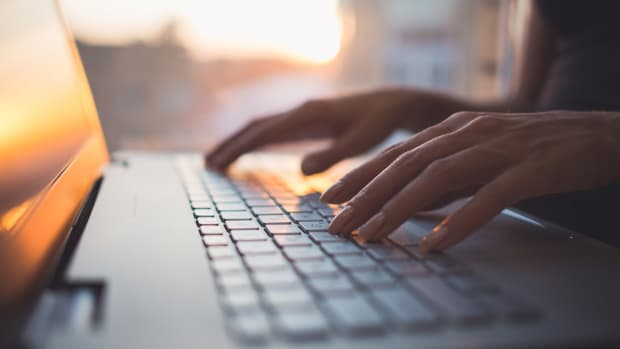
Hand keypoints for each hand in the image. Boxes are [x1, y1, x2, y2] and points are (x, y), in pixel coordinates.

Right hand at [206, 88, 457, 174]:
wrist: (392, 104)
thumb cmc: (379, 123)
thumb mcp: (360, 142)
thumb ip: (332, 155)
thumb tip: (300, 170)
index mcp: (308, 115)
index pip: (264, 132)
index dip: (239, 148)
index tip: (218, 163)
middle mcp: (300, 111)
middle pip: (255, 127)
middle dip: (231, 145)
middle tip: (208, 164)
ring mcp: (302, 115)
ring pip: (262, 127)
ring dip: (239, 143)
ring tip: (218, 160)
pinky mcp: (308, 121)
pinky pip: (274, 130)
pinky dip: (256, 141)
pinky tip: (249, 152)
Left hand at [321, 111, 619, 251]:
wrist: (595, 133)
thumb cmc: (532, 148)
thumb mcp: (479, 155)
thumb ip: (446, 176)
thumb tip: (409, 204)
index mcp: (453, 129)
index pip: (396, 153)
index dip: (360, 175)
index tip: (330, 198)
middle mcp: (468, 133)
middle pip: (406, 165)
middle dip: (366, 196)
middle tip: (338, 224)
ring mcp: (498, 149)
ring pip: (437, 178)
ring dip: (399, 208)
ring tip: (372, 236)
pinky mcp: (529, 169)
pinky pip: (489, 197)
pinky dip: (459, 220)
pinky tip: (435, 244)